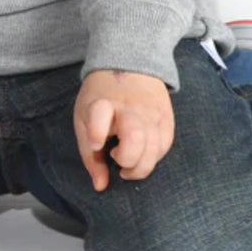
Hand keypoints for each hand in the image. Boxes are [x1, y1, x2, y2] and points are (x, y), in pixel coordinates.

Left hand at [74, 68, 174, 190]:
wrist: (130, 64)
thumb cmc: (101, 98)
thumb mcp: (84, 117)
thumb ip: (90, 154)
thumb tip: (100, 186)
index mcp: (102, 102)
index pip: (100, 115)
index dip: (97, 132)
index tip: (97, 144)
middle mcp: (129, 108)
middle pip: (135, 137)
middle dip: (128, 159)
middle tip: (116, 159)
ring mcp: (151, 112)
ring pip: (155, 148)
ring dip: (141, 166)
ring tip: (127, 161)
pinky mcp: (167, 117)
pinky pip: (165, 146)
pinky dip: (154, 157)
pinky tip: (141, 152)